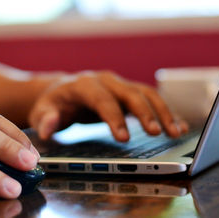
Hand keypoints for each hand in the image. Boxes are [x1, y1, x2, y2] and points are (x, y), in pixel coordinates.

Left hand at [29, 71, 187, 141]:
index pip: (102, 99)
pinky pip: (149, 100)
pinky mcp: (127, 93)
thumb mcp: (41, 112)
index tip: (123, 138)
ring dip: (162, 111)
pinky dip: (164, 112)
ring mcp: (118, 85)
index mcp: (83, 84)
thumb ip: (45, 119)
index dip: (113, 118)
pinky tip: (178, 126)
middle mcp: (104, 80)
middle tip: (157, 133)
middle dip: (145, 113)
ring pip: (145, 94)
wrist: (61, 91)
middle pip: (130, 93)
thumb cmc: (52, 103)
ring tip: (177, 131)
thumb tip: (49, 127)